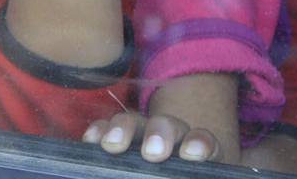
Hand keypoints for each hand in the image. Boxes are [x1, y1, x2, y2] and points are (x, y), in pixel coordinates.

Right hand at [83, 110, 224, 164]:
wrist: (173, 167)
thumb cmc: (191, 172)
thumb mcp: (198, 173)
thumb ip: (196, 171)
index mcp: (200, 152)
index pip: (204, 142)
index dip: (200, 143)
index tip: (192, 153)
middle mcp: (173, 139)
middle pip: (169, 126)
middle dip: (160, 132)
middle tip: (153, 152)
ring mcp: (144, 136)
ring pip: (137, 123)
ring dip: (125, 129)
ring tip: (113, 145)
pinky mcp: (119, 140)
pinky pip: (107, 129)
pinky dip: (99, 131)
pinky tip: (91, 139)